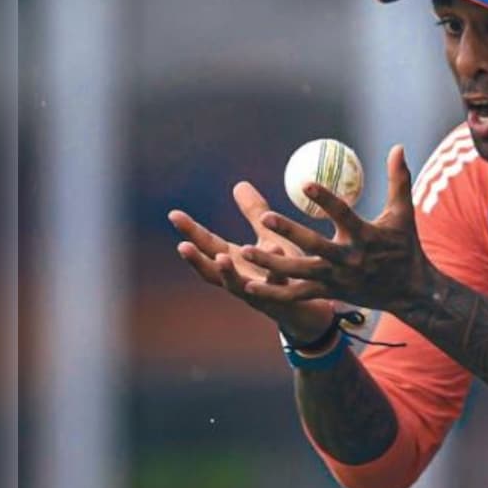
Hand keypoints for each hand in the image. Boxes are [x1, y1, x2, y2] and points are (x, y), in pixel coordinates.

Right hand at [169, 181, 334, 339]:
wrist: (315, 303)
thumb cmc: (288, 269)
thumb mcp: (270, 237)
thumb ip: (255, 214)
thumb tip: (239, 184)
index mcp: (237, 262)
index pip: (208, 245)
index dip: (191, 231)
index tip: (173, 214)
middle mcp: (241, 279)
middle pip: (213, 270)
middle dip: (197, 258)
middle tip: (182, 245)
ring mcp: (259, 294)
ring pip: (238, 286)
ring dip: (228, 274)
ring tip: (221, 259)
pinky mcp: (281, 302)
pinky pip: (277, 291)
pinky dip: (273, 279)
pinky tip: (274, 267)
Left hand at [239, 145, 434, 312]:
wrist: (410, 291)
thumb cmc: (404, 246)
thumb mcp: (402, 213)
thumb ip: (398, 179)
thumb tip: (397, 147)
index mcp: (365, 236)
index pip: (343, 214)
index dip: (325, 199)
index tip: (306, 184)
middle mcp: (349, 258)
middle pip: (315, 245)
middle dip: (290, 232)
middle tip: (265, 218)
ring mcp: (338, 278)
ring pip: (300, 272)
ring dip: (272, 263)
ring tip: (246, 251)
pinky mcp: (330, 293)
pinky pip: (298, 294)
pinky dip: (275, 292)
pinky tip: (250, 285)